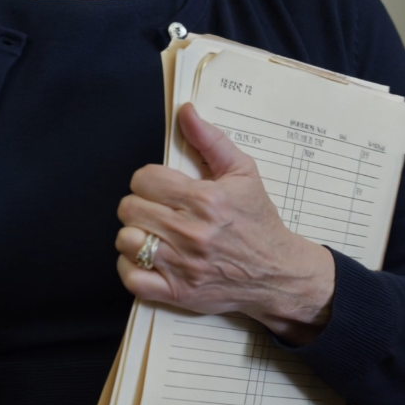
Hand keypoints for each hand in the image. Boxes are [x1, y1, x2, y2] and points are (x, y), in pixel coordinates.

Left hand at [116, 103, 334, 344]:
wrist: (277, 272)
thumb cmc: (257, 220)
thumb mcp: (242, 171)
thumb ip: (209, 139)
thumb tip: (185, 111)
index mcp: (205, 200)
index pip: (144, 179)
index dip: (148, 179)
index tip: (159, 186)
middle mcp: (191, 233)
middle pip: (130, 208)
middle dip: (139, 203)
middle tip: (156, 208)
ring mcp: (183, 266)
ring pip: (127, 240)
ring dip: (134, 234)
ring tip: (151, 231)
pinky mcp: (178, 293)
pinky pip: (132, 278)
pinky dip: (131, 266)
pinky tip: (146, 257)